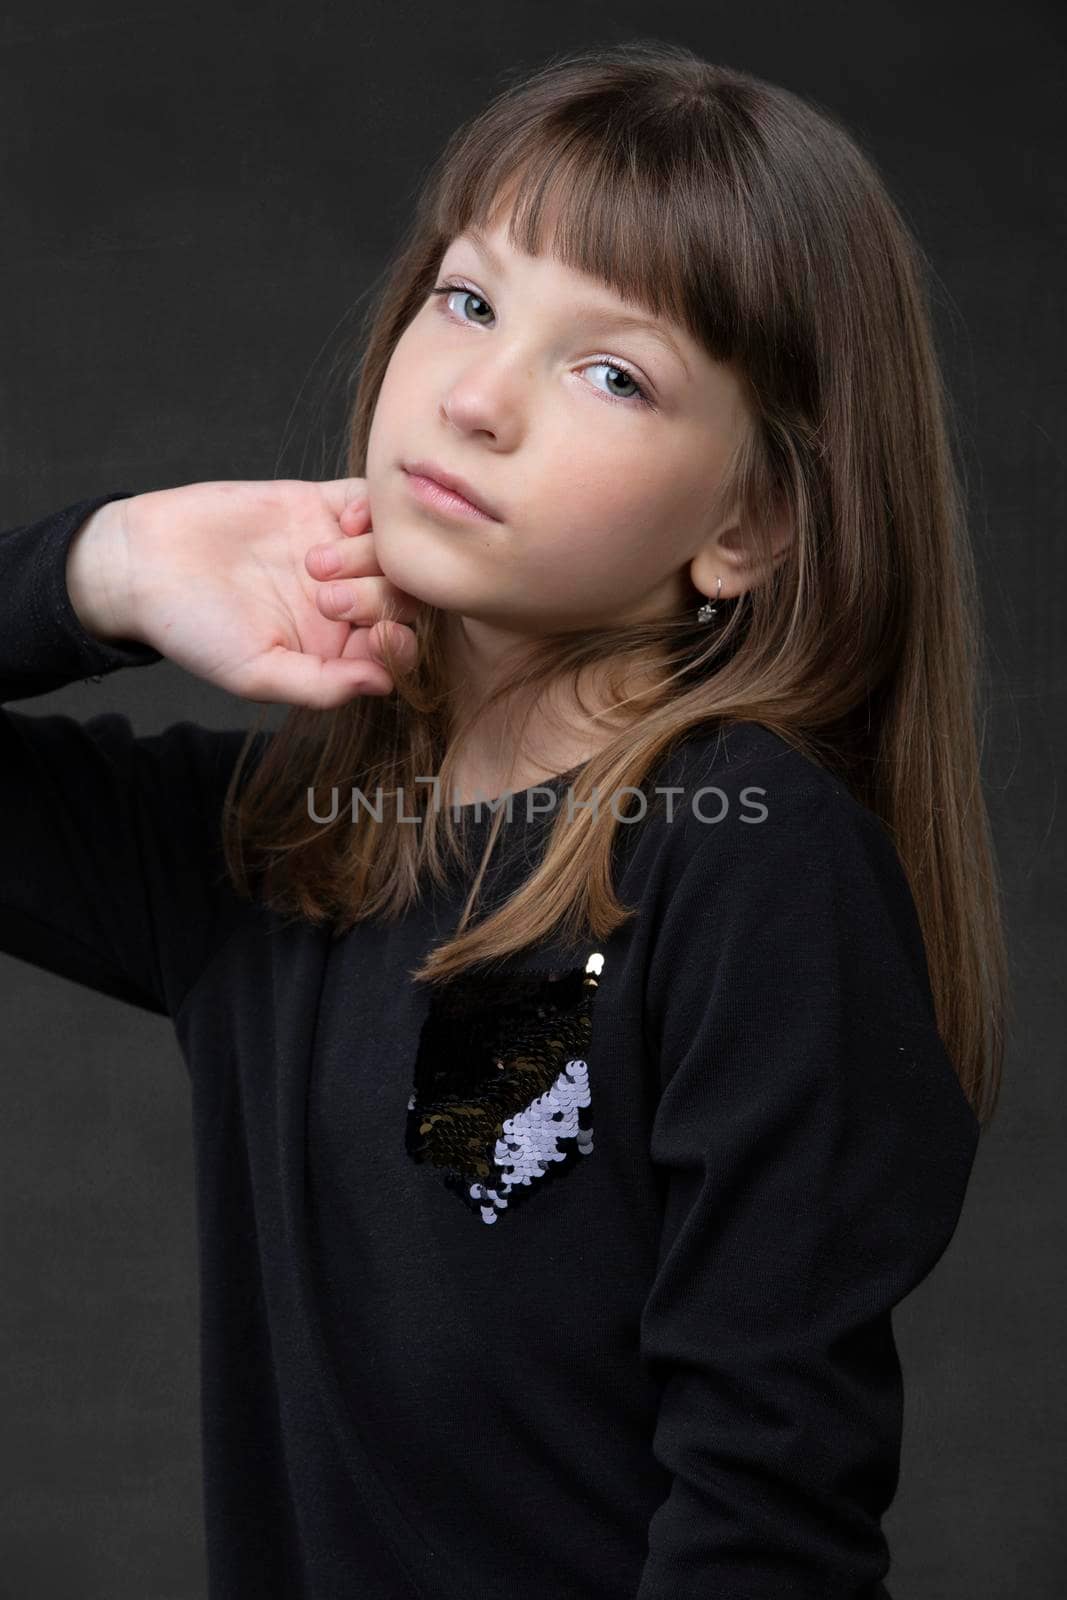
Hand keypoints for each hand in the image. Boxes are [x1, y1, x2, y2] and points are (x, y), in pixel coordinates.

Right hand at [73, 478, 420, 706]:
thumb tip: (386, 685)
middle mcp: (345, 602)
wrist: (143, 563)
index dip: (402, 644)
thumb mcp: (255, 674)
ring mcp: (336, 552)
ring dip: (372, 556)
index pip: (398, 650)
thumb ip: (321, 685)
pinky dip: (372, 507)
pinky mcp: (318, 506)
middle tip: (325, 598)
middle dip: (381, 599)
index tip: (378, 635)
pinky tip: (343, 520)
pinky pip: (371, 501)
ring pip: (394, 552)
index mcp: (336, 649)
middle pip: (405, 599)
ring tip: (315, 561)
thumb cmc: (193, 630)